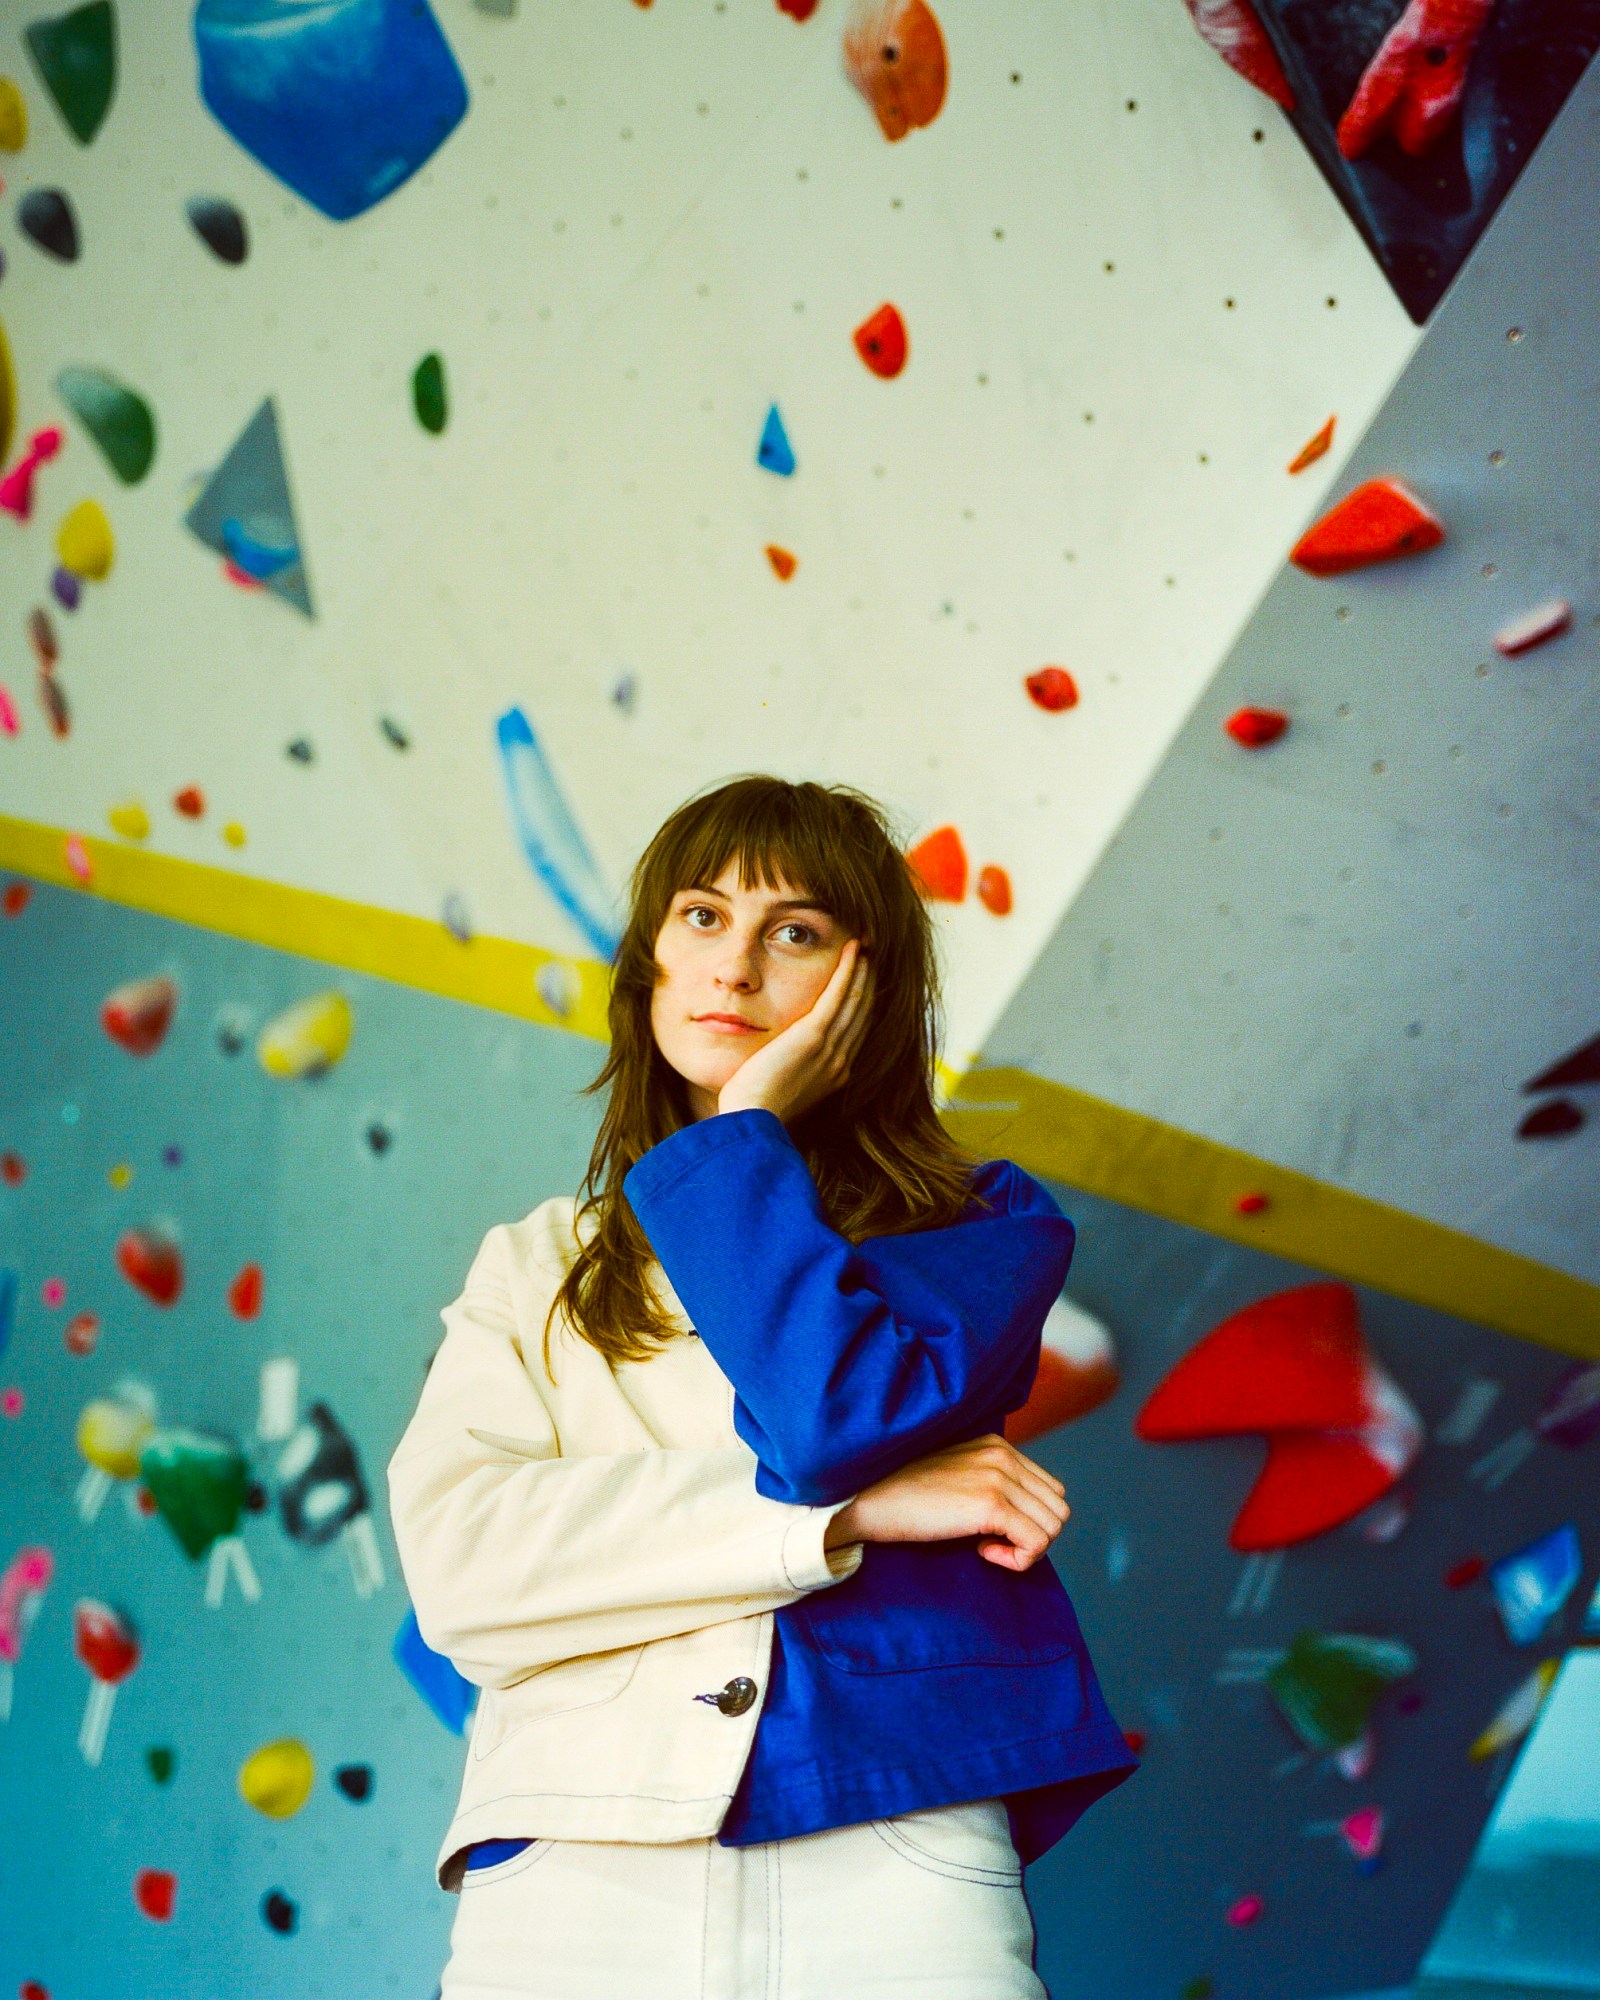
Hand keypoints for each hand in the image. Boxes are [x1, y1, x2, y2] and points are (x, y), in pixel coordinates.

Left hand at [716, 938, 872, 1124]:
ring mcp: (831, 1049)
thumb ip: (790, 1069)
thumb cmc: (755, 1110)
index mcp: (835, 1074)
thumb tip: (779, 1057)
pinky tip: (853, 949)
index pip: (857, 1030)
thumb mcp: (781, 1088)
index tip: (865, 979)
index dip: (864, 1002)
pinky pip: (839, 995)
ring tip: (866, 944)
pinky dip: (849, 970)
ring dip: (863, 969)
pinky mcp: (813, 1036)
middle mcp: (841, 1061)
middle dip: (869, 980)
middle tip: (873, 953)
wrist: (752, 1122)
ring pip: (856, 999)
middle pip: (863, 1012)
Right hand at [823, 1433, 1070, 1572]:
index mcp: (996, 1445)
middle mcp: (1002, 1455)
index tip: (993, 1531)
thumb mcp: (953, 1475)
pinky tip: (982, 1553)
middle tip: (993, 1544)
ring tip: (987, 1547)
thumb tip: (1014, 1520)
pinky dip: (1017, 1560)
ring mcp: (998, 1478)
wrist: (865, 1497)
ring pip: (1053, 1526)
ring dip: (1026, 1548)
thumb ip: (986, 1482)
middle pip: (1057, 1508)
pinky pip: (1036, 1543)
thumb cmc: (901, 1495)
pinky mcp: (990, 1505)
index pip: (1048, 1489)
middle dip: (1033, 1534)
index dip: (1028, 1519)